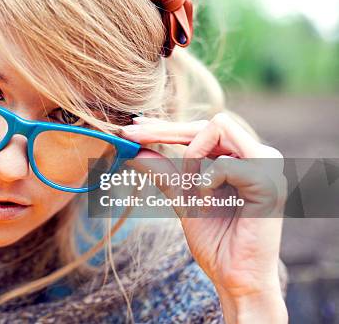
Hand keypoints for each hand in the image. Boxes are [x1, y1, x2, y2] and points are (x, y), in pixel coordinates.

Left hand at [120, 113, 287, 322]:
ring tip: (190, 188)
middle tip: (131, 136)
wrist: (235, 279)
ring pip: (218, 129)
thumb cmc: (216, 241)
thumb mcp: (182, 198)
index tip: (134, 128)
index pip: (202, 129)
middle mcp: (260, 156)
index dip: (167, 126)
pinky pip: (224, 164)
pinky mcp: (269, 184)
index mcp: (244, 157)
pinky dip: (205, 183)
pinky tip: (206, 204)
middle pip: (208, 122)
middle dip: (165, 130)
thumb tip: (135, 151)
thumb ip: (165, 172)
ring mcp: (269, 167)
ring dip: (192, 156)